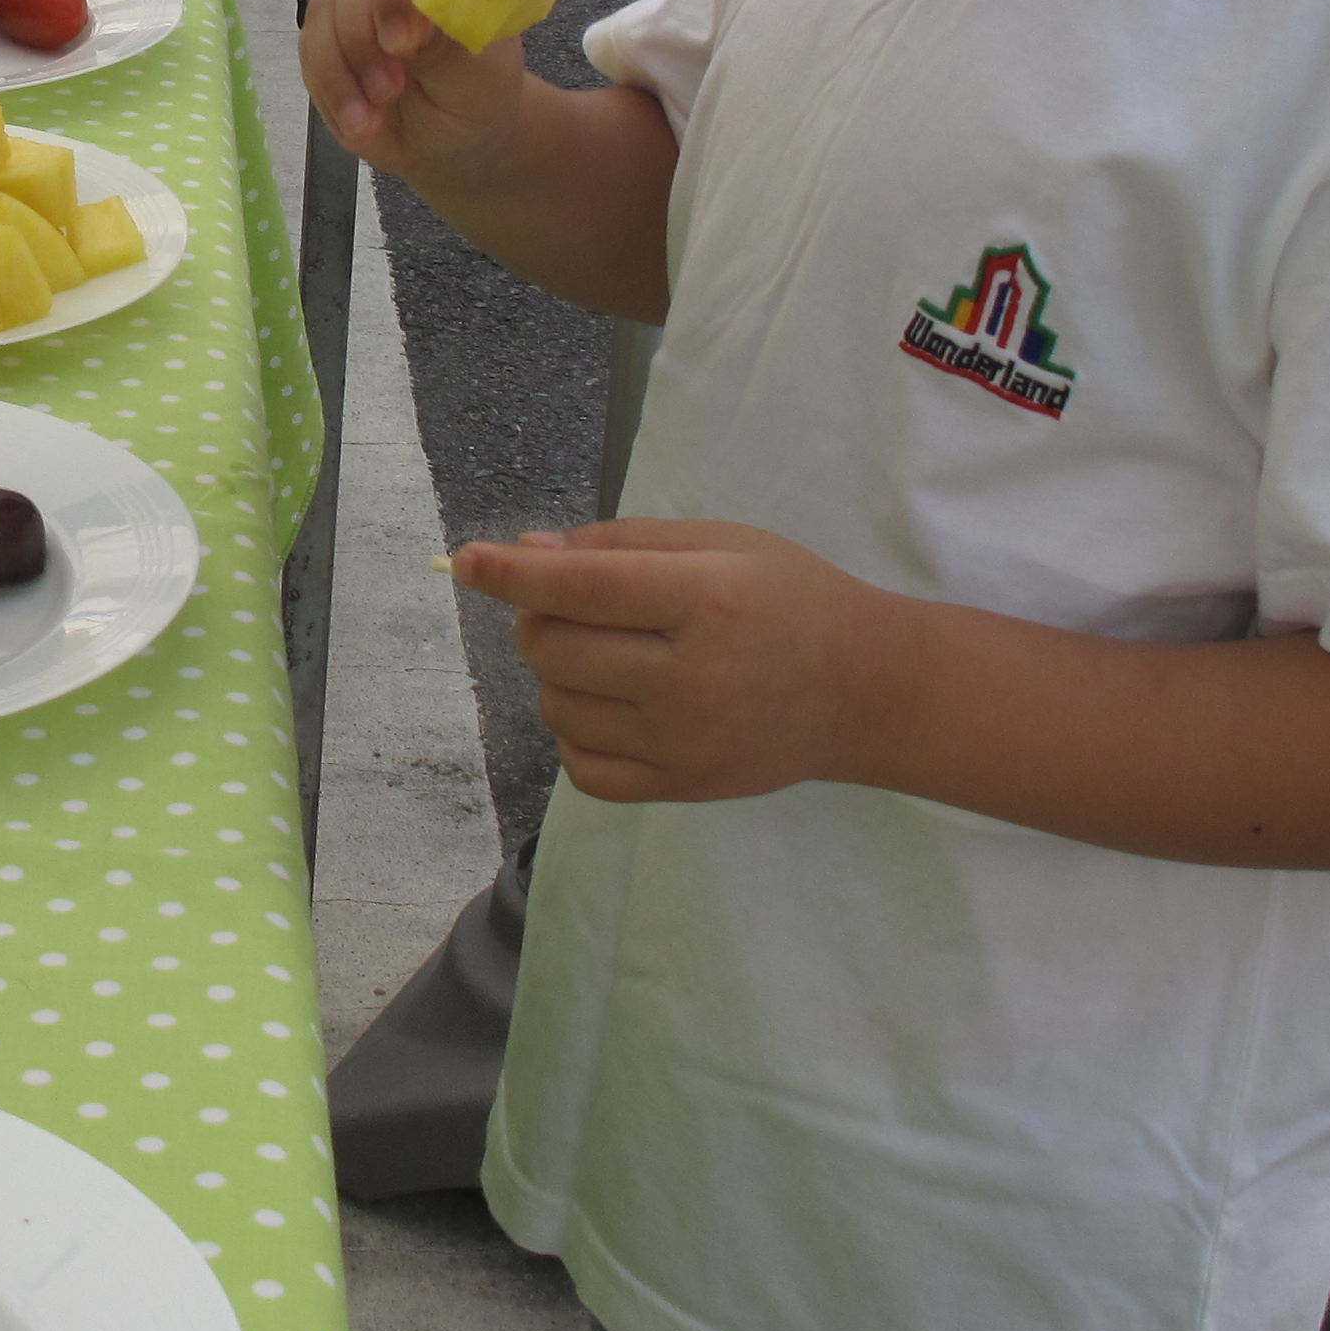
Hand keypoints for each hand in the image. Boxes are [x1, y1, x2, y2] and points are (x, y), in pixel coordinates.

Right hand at [299, 0, 533, 178]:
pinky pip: (311, 58)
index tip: (400, 45)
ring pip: (323, 25)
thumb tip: (411, 12)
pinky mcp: (325, 37)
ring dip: (341, 79)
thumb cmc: (476, 94)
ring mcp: (351, 3)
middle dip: (364, 48)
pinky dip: (331, 94)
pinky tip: (358, 121)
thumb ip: (445, 35)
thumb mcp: (477, 72)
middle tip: (388, 92)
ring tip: (370, 121)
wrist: (453, 135)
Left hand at [454, 521, 871, 804]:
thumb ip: (620, 544)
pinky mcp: (681, 787)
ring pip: (557, 706)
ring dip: (559, 675)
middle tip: (573, 605)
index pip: (577, 587)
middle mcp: (691, 676)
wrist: (865, 691)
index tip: (464, 560)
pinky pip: (581, 766)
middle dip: (538, 618)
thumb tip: (525, 553)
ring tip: (611, 655)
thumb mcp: (721, 543)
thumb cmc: (790, 600)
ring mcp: (684, 742)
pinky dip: (576, 732)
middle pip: (553, 648)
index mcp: (704, 599)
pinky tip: (612, 705)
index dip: (509, 574)